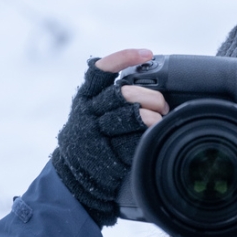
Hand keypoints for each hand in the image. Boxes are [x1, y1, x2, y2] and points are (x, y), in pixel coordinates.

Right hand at [51, 48, 168, 227]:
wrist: (73, 182)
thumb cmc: (89, 144)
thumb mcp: (89, 115)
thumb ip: (106, 98)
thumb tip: (142, 82)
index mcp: (84, 99)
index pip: (100, 70)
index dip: (123, 58)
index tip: (146, 54)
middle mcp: (87, 113)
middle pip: (123, 92)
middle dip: (149, 95)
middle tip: (163, 104)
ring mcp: (95, 134)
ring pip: (130, 115)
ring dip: (152, 116)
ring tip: (160, 119)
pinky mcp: (105, 155)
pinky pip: (132, 142)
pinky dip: (147, 136)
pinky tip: (155, 134)